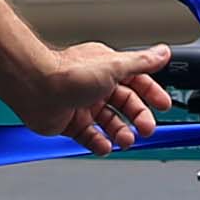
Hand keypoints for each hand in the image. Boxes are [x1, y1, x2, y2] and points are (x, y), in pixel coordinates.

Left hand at [0, 41, 170, 153]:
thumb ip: (141, 62)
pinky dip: (99, 143)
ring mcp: (83, 104)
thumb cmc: (69, 74)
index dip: (151, 93)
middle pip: (125, 105)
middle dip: (138, 117)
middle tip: (146, 128)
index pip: (137, 81)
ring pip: (109, 123)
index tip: (163, 106)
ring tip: (126, 140)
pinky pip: (90, 136)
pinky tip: (106, 146)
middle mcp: (95, 86)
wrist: (36, 89)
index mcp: (107, 68)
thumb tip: (162, 53)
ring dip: (121, 132)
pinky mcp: (70, 123)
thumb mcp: (114, 66)